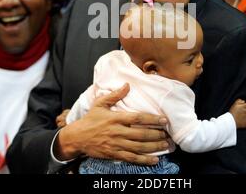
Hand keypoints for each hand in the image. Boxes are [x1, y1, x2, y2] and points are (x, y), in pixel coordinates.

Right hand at [54, 83, 169, 164]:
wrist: (77, 137)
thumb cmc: (90, 119)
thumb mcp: (100, 104)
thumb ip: (114, 95)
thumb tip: (127, 85)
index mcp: (115, 118)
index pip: (138, 118)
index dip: (152, 119)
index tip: (164, 120)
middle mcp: (117, 132)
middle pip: (141, 134)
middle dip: (157, 135)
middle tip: (168, 134)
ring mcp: (116, 144)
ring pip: (139, 147)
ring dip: (154, 147)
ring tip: (166, 145)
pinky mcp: (114, 154)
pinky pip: (132, 158)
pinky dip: (144, 160)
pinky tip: (154, 159)